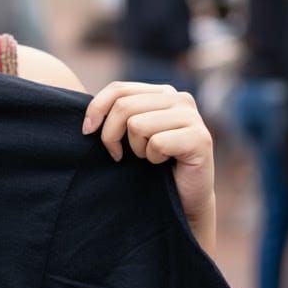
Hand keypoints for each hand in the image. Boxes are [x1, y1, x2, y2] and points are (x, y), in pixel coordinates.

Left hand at [82, 82, 214, 234]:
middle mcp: (180, 98)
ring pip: (137, 124)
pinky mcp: (200, 138)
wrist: (184, 198)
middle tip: (118, 155)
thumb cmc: (151, 166)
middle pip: (124, 106)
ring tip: (149, 157)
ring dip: (137, 149)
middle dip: (111, 135)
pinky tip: (164, 163)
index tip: (87, 132)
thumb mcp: (129, 135)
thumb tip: (87, 118)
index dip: (96, 109)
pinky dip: (153, 158)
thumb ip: (117, 114)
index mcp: (162, 92)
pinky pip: (157, 143)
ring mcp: (192, 116)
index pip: (118, 89)